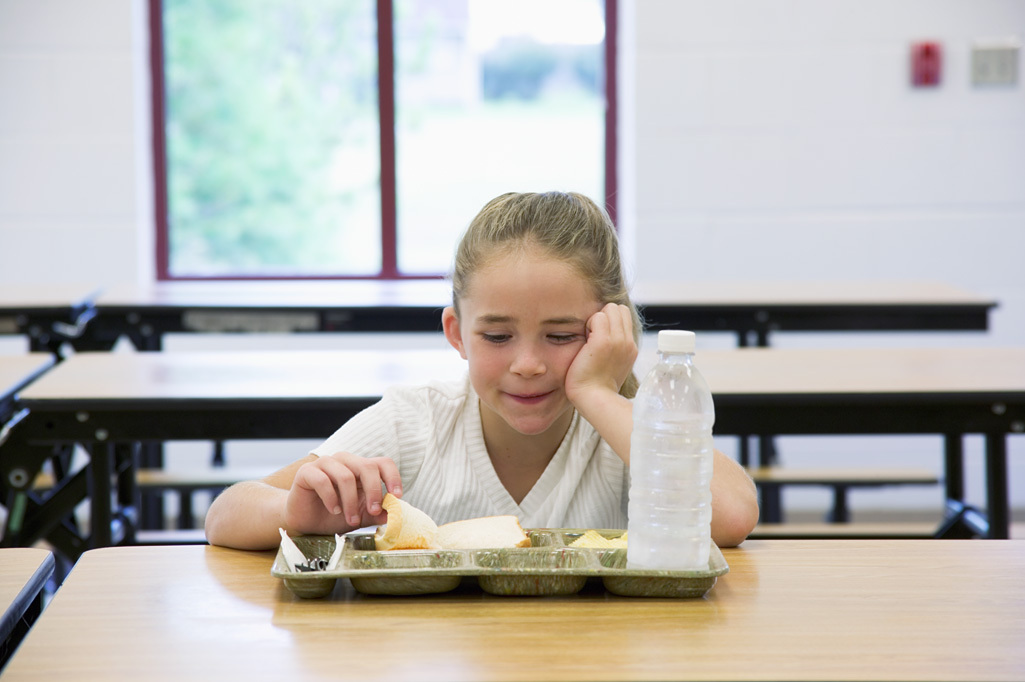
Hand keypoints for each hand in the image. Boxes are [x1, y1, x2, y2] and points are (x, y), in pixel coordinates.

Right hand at [283, 452, 401, 535]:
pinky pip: (322, 480)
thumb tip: (396, 514)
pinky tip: (334, 510)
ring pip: (345, 476)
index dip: (393, 477)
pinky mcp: (307, 472)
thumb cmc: (334, 515)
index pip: (382, 463)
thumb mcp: (361, 516)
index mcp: (360, 468)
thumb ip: (377, 513)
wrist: (305, 522)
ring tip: (351, 519)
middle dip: (373, 491)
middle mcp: (345, 461)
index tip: (397, 496)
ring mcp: (325, 464)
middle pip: (367, 466)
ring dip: (351, 501)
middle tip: (373, 511)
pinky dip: (331, 498)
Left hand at [564, 302, 637, 405]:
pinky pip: (598, 316)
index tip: (598, 336)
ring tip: (589, 339)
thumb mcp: (613, 365)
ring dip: (596, 319)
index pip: (624, 315)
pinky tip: (585, 341)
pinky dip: (588, 324)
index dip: (610, 320)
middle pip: (619, 308)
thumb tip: (604, 334)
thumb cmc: (595, 386)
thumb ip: (614, 348)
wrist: (594, 399)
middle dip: (604, 316)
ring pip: (610, 309)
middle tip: (593, 335)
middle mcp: (628, 342)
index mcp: (630, 348)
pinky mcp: (603, 342)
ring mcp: (618, 341)